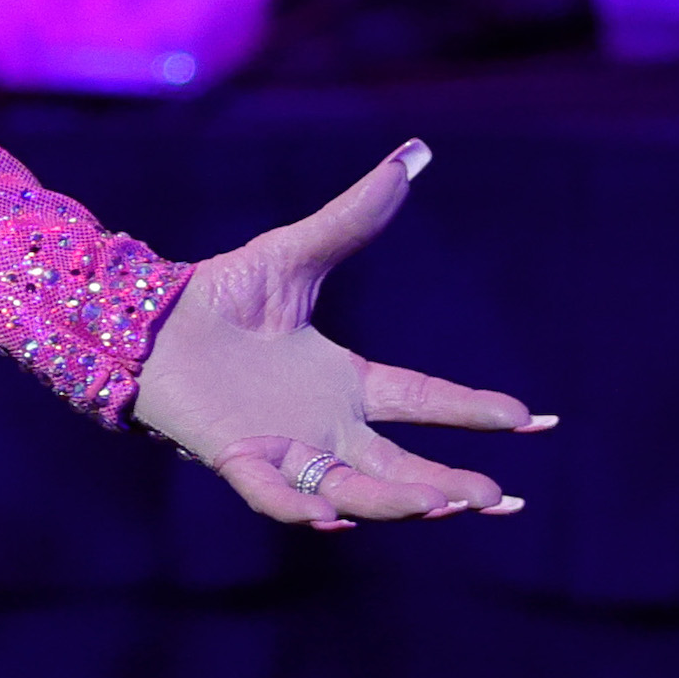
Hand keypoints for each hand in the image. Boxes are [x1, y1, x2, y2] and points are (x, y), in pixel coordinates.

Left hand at [130, 139, 554, 528]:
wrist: (145, 314)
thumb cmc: (218, 293)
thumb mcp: (295, 253)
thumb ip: (351, 217)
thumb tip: (408, 159)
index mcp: (345, 384)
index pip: (424, 401)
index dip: (475, 412)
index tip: (533, 420)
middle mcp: (323, 425)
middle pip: (401, 467)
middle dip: (451, 485)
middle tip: (499, 500)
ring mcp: (282, 445)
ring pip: (350, 488)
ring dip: (394, 501)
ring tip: (442, 505)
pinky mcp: (233, 455)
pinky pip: (272, 493)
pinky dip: (299, 506)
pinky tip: (332, 518)